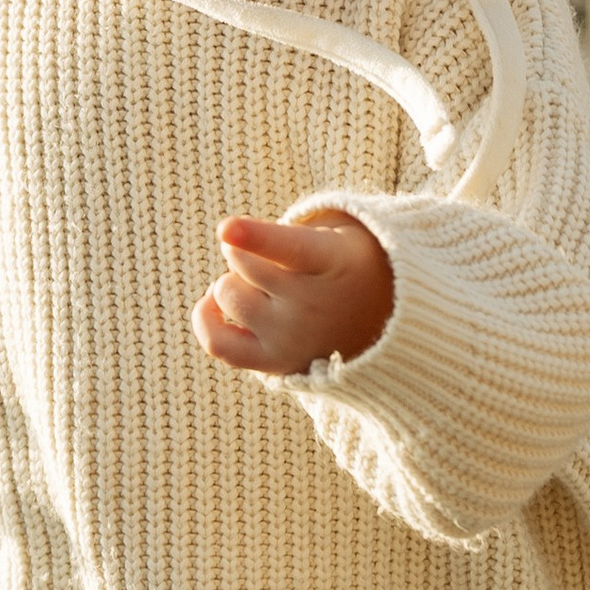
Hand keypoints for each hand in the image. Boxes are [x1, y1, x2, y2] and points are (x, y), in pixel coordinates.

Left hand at [193, 209, 393, 376]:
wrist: (384, 323)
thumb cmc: (345, 264)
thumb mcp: (335, 234)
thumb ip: (284, 233)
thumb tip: (229, 244)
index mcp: (332, 261)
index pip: (290, 248)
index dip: (256, 236)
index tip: (225, 227)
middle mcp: (310, 305)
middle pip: (242, 263)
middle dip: (244, 249)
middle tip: (270, 256)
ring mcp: (289, 338)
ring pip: (226, 294)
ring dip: (232, 281)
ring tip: (258, 282)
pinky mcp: (272, 362)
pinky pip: (218, 343)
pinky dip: (204, 319)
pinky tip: (212, 302)